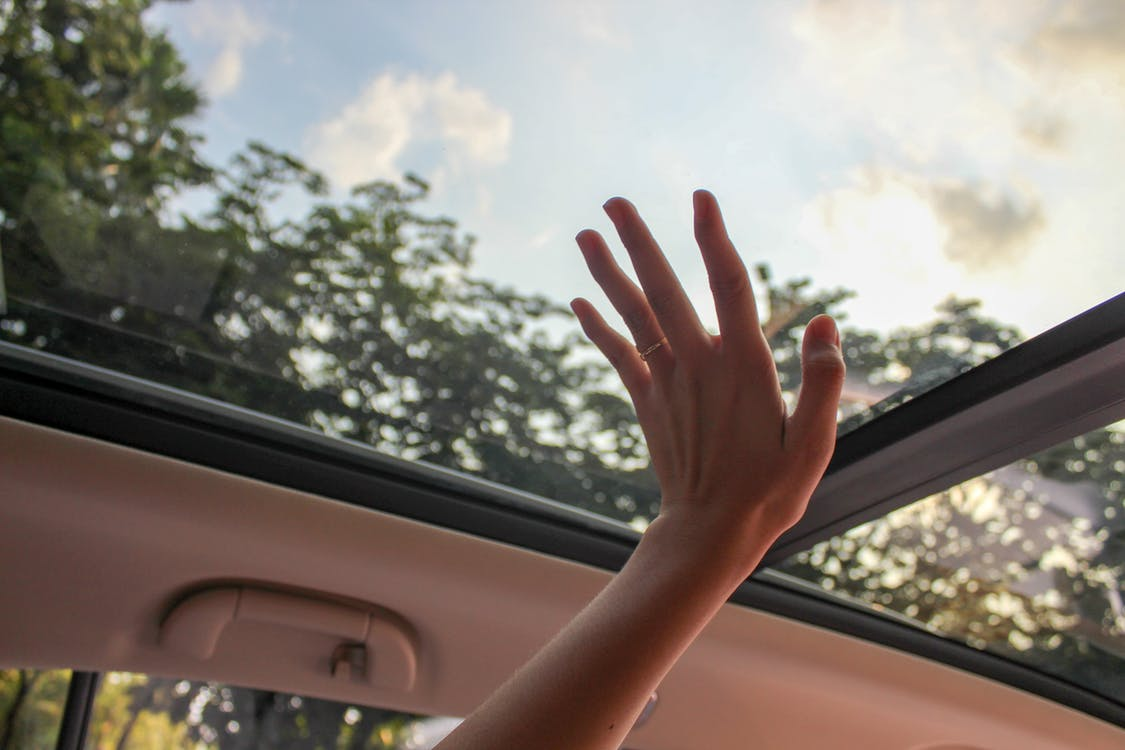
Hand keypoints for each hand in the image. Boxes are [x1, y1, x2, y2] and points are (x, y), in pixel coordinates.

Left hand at [571, 190, 844, 582]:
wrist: (710, 534)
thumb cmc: (770, 490)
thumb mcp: (814, 442)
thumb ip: (821, 380)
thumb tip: (823, 319)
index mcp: (744, 366)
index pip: (728, 286)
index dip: (713, 239)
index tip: (701, 198)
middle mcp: (699, 364)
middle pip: (664, 290)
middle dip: (639, 242)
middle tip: (614, 201)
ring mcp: (668, 383)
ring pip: (634, 316)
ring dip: (608, 273)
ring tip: (586, 234)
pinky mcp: (648, 404)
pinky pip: (620, 356)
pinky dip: (599, 327)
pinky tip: (578, 302)